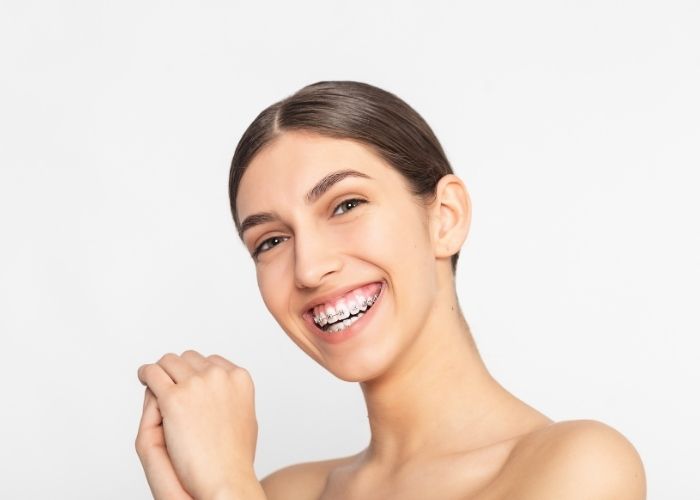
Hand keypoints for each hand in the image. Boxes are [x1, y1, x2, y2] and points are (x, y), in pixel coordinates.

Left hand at [136, 350, 260, 498]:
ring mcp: (196, 385)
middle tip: (168, 383)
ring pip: (168, 361)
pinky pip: (152, 373)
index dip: (195, 372)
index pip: (210, 361)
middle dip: (177, 371)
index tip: (186, 380)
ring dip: (161, 371)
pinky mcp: (174, 398)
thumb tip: (220, 388)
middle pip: (188, 358)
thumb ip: (232, 397)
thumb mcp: (244, 417)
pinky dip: (145, 374)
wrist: (226, 478)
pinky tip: (143, 378)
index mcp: (239, 378)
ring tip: (152, 379)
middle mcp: (219, 376)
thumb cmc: (234, 457)